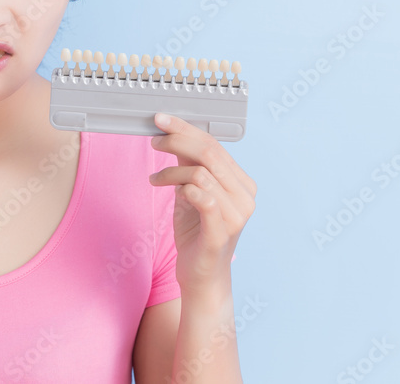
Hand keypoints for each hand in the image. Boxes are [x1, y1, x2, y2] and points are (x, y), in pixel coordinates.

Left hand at [148, 113, 255, 297]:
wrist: (202, 278)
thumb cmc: (196, 234)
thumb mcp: (190, 193)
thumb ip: (188, 166)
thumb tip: (172, 135)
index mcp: (242, 183)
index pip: (215, 145)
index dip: (187, 129)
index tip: (162, 120)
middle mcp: (245, 197)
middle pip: (210, 153)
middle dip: (177, 141)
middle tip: (154, 141)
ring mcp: (237, 215)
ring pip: (201, 174)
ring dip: (171, 172)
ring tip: (155, 179)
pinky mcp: (221, 232)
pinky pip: (203, 198)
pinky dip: (183, 189)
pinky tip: (173, 194)